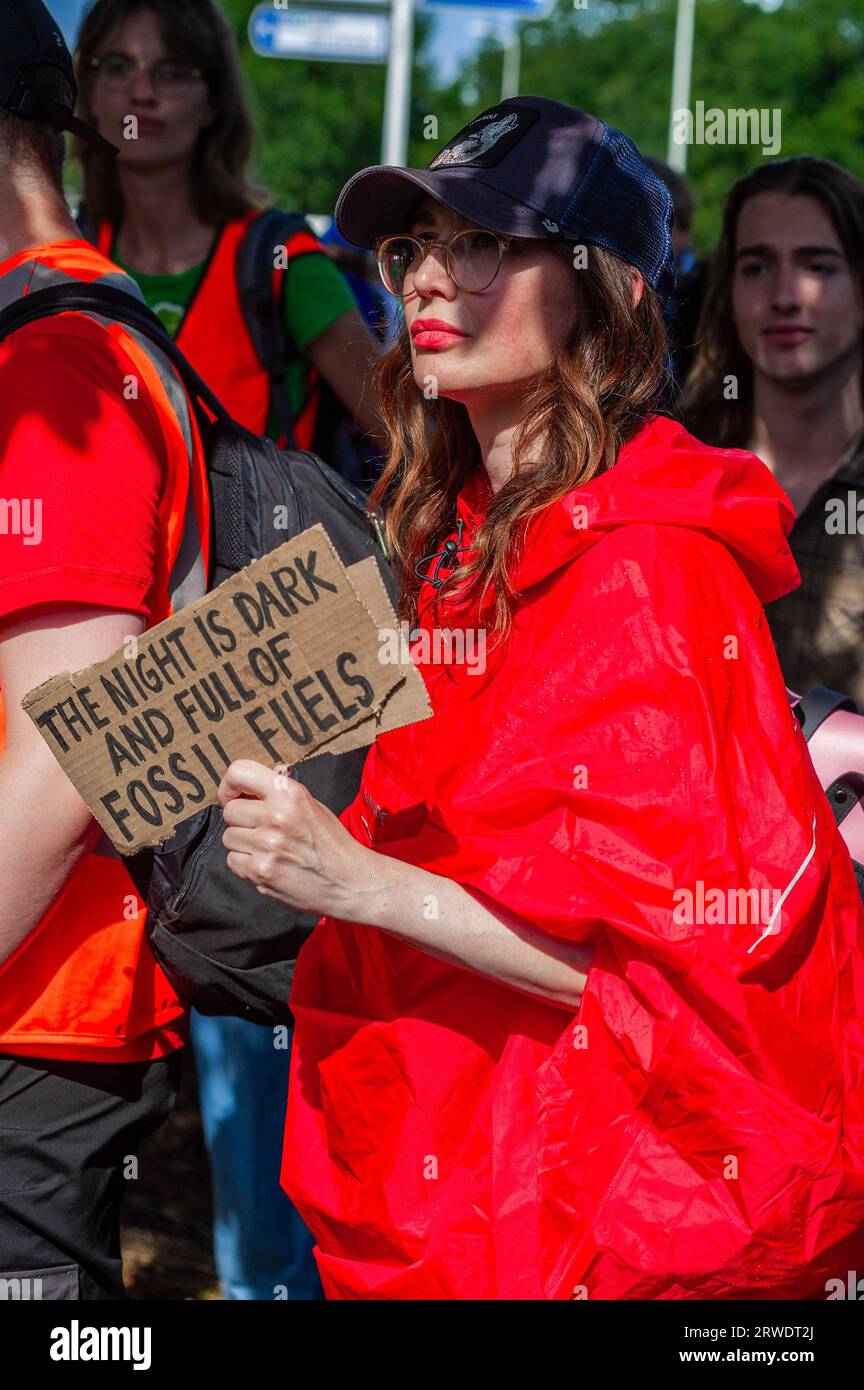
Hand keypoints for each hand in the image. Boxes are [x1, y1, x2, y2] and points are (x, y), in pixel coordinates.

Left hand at [219, 759, 376, 920]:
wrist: (350, 882)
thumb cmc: (332, 845)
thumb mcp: (311, 805)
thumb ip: (278, 794)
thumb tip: (246, 787)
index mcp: (289, 793)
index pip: (239, 772)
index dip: (230, 786)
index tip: (232, 796)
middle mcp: (276, 815)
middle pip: (230, 811)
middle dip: (241, 821)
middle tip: (262, 830)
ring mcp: (266, 844)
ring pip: (229, 837)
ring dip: (244, 844)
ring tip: (270, 850)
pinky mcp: (260, 871)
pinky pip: (233, 861)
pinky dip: (246, 865)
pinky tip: (269, 865)